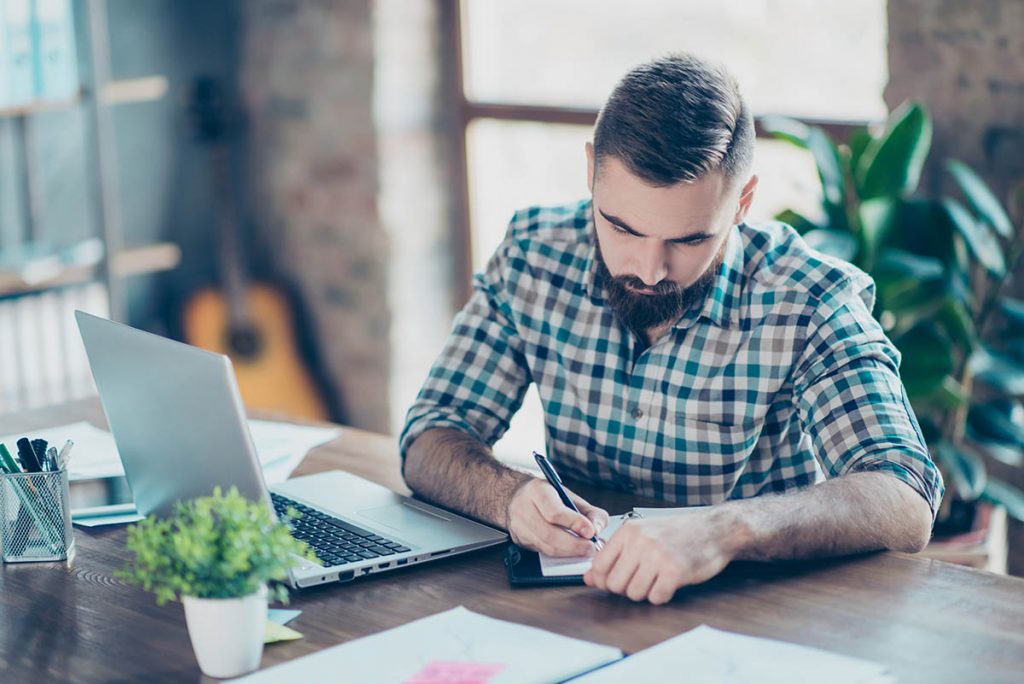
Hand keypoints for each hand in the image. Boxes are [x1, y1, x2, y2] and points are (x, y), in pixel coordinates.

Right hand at [506, 478, 609, 556]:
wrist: (517, 497)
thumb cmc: (548, 496)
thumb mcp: (570, 496)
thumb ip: (590, 512)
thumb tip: (597, 530)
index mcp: (537, 491)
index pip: (554, 512)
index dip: (574, 523)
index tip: (590, 532)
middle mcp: (523, 508)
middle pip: (548, 533)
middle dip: (573, 544)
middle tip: (590, 548)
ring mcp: (519, 526)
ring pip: (545, 546)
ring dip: (568, 552)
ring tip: (585, 551)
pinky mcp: (519, 540)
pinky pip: (542, 552)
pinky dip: (560, 554)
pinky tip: (571, 552)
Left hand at [584, 509, 739, 604]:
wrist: (714, 529)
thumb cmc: (677, 533)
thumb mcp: (643, 535)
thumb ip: (615, 555)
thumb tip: (589, 578)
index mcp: (629, 531)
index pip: (599, 566)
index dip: (603, 580)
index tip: (615, 581)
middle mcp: (640, 542)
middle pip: (614, 584)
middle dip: (626, 588)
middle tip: (642, 580)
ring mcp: (658, 556)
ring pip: (634, 593)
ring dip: (645, 592)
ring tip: (657, 579)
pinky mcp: (676, 571)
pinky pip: (656, 597)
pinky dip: (662, 596)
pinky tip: (669, 583)